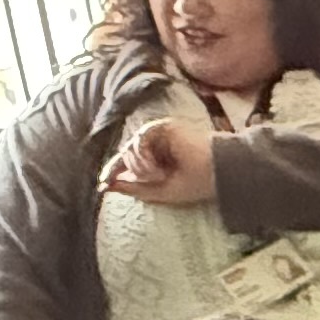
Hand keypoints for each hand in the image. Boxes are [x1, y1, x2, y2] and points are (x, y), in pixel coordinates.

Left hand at [102, 114, 218, 206]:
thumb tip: (107, 186)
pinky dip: (144, 155)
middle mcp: (154, 145)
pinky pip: (139, 139)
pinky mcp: (163, 127)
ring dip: (142, 166)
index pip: (126, 163)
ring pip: (129, 149)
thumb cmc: (196, 183)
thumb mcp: (160, 192)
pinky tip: (157, 165)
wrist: (218, 172)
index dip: (112, 172)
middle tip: (158, 178)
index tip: (102, 185)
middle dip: (137, 172)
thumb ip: (134, 189)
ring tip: (161, 173)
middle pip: (125, 156)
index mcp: (154, 159)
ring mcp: (158, 134)